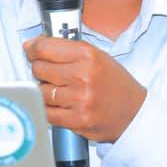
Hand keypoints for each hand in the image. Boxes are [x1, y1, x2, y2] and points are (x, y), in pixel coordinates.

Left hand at [23, 36, 146, 142]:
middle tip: (47, 72)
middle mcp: (83, 76)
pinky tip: (58, 104)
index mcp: (88, 55)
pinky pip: (47, 112)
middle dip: (39, 69)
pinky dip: (48, 108)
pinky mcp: (77, 120)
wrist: (134, 113)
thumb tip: (32, 45)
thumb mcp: (97, 56)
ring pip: (40, 91)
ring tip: (57, 89)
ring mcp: (79, 100)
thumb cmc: (115, 83)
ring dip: (43, 90)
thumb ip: (67, 49)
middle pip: (39, 69)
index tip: (31, 51)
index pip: (45, 48)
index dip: (33, 49)